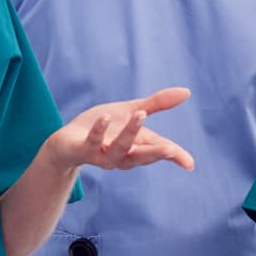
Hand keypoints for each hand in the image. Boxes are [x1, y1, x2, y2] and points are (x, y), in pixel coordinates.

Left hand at [42, 88, 195, 172]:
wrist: (66, 142)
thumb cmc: (103, 130)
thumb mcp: (130, 112)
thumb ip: (157, 104)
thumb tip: (187, 92)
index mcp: (136, 147)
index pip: (159, 152)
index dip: (174, 156)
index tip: (189, 164)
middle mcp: (122, 155)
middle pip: (141, 156)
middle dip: (156, 153)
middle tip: (170, 150)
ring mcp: (102, 154)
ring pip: (119, 149)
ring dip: (130, 133)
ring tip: (141, 115)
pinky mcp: (82, 149)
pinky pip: (92, 141)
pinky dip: (99, 130)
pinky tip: (106, 117)